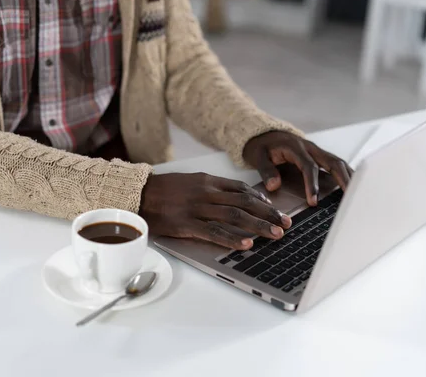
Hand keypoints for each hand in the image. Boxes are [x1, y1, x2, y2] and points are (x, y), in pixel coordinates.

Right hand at [139, 173, 292, 249]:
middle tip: (287, 222)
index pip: (242, 189)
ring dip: (258, 225)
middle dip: (268, 213)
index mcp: (207, 181)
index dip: (262, 200)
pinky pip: (213, 232)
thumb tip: (233, 196)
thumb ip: (211, 187)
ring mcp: (197, 208)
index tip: (275, 208)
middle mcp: (206, 193)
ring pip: (234, 216)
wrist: (138, 193)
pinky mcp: (186, 224)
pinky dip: (231, 238)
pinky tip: (246, 244)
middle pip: (244, 202)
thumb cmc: (163, 189)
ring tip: (276, 233)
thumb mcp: (189, 181)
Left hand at [243, 131, 352, 205]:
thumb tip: (274, 185)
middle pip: (333, 163)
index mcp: (296, 148)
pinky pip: (336, 165)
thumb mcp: (257, 156)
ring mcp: (317, 152)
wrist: (263, 133)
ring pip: (339, 163)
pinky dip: (346, 175)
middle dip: (343, 180)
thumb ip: (266, 170)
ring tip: (358, 195)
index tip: (313, 201)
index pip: (309, 167)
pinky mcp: (319, 157)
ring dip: (350, 177)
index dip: (312, 184)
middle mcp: (310, 148)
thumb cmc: (261, 145)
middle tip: (350, 198)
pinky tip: (352, 188)